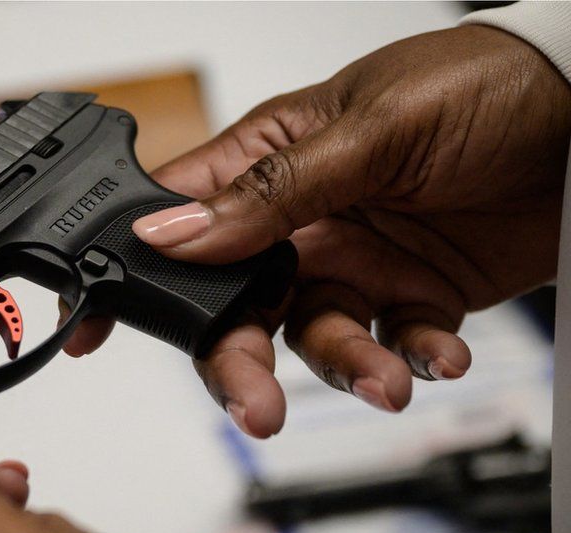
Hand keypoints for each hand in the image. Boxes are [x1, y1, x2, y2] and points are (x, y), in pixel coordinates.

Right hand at [66, 26, 570, 435]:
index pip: (178, 219)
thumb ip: (271, 191)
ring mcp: (354, 257)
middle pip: (238, 303)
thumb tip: (171, 230)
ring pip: (314, 336)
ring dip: (347, 365)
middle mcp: (300, 218)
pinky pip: (392, 341)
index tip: (99, 324)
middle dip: (241, 357)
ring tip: (387, 376)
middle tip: (256, 403)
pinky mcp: (410, 289)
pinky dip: (414, 356)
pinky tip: (437, 352)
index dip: (135, 270)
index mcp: (267, 162)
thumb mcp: (368, 130)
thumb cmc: (476, 85)